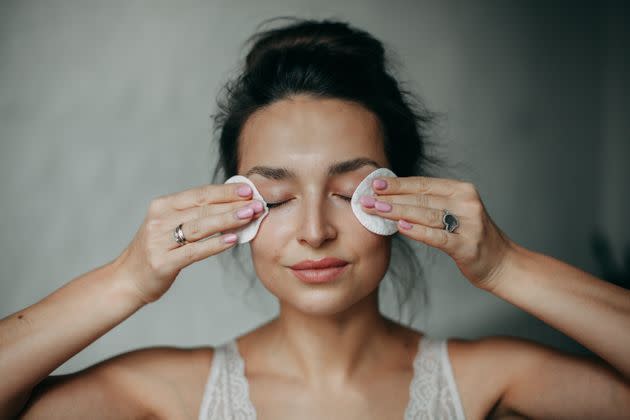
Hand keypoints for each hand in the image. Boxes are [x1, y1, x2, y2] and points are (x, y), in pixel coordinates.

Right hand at [114, 183, 264, 303]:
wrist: (127, 280)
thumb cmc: (157, 250)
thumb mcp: (169, 225)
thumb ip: (195, 214)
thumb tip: (233, 204)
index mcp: (162, 206)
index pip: (200, 194)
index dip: (225, 191)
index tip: (249, 190)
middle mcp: (159, 220)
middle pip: (202, 208)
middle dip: (233, 205)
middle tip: (257, 203)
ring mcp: (159, 241)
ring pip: (200, 226)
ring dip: (228, 219)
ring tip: (250, 216)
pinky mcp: (163, 262)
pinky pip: (194, 251)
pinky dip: (215, 244)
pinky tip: (233, 239)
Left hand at [360, 176, 514, 289]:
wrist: (503, 264)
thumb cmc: (472, 238)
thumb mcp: (456, 213)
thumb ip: (432, 204)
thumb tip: (393, 198)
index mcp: (462, 190)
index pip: (423, 184)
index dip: (397, 183)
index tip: (374, 183)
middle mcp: (466, 203)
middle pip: (421, 198)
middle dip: (390, 197)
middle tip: (365, 198)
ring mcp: (469, 224)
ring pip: (426, 214)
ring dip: (397, 211)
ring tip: (375, 210)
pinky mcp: (467, 245)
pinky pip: (438, 237)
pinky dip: (418, 231)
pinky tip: (400, 227)